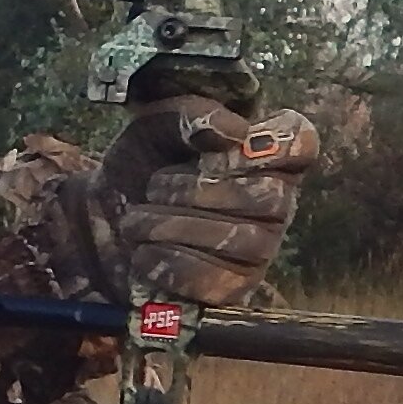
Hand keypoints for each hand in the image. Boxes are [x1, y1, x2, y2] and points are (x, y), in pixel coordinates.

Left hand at [94, 101, 320, 309]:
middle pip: (269, 197)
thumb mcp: (156, 125)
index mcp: (265, 155)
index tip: (222, 147)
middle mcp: (275, 203)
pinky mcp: (233, 288)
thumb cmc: (143, 164)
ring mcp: (259, 250)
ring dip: (174, 225)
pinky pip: (214, 278)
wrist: (102, 221)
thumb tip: (234, 133)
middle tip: (155, 185)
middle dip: (199, 190)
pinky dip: (169, 260)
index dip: (268, 143)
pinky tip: (143, 251)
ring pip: (241, 238)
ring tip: (136, 219)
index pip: (300, 143)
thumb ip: (193, 115)